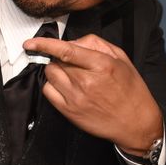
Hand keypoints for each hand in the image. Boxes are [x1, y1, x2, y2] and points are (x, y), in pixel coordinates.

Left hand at [24, 33, 162, 155]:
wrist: (135, 122)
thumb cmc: (130, 90)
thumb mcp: (121, 59)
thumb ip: (96, 45)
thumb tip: (73, 41)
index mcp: (101, 65)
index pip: (66, 50)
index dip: (44, 44)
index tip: (30, 42)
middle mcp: (86, 81)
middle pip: (57, 61)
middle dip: (60, 57)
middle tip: (73, 63)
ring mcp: (75, 97)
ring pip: (50, 74)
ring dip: (56, 70)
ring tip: (71, 75)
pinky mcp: (69, 111)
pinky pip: (48, 91)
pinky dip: (52, 85)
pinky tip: (65, 86)